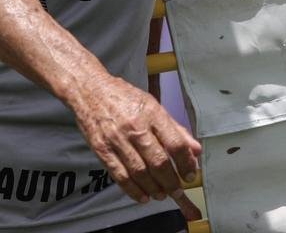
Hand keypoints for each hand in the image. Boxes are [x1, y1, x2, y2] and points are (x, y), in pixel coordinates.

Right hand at [71, 74, 201, 220]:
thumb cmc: (124, 97)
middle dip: (171, 183)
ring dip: (154, 189)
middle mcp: (135, 127)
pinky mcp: (102, 149)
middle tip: (178, 191)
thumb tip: (195, 150)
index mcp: (152, 113)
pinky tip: (143, 196)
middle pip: (158, 162)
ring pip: (140, 173)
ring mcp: (117, 139)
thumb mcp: (153, 106)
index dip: (186, 164)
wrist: (89, 90)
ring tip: (161, 194)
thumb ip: (175, 129)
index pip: (175, 144)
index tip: (190, 175)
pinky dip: (133, 190)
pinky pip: (120, 176)